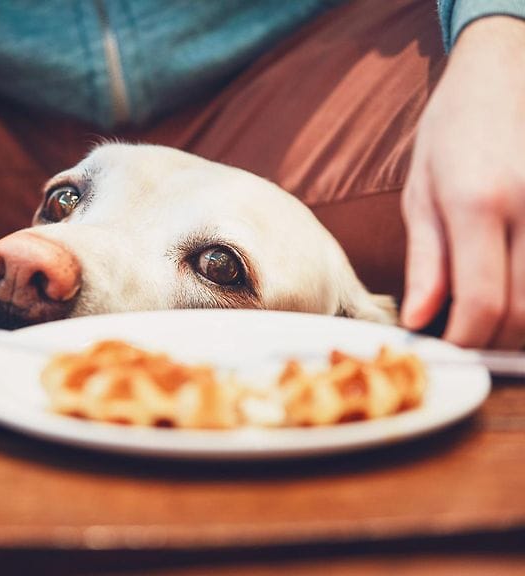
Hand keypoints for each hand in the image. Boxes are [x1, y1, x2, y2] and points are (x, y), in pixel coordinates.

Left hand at [401, 16, 524, 348]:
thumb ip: (426, 261)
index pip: (482, 301)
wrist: (505, 72)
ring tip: (490, 322)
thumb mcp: (421, 193)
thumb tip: (420, 319)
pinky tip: (515, 290)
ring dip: (523, 325)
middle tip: (468, 343)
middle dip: (495, 340)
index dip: (466, 339)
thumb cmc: (453, 130)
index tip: (447, 349)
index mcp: (478, 202)